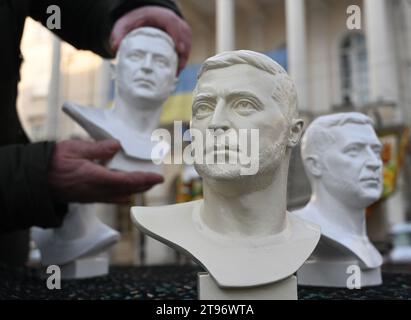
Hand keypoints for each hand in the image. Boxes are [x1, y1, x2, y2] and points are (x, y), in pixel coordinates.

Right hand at [48, 139, 163, 203]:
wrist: (36, 180)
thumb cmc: (53, 162)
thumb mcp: (75, 148)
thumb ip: (98, 148)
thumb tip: (117, 145)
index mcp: (96, 177)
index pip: (127, 180)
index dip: (145, 179)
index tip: (158, 178)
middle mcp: (98, 190)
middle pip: (128, 190)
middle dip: (144, 186)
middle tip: (156, 179)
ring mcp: (94, 196)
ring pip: (121, 196)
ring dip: (135, 190)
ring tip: (145, 182)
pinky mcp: (89, 197)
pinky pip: (111, 198)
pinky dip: (122, 193)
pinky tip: (125, 189)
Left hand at [110, 5, 191, 71]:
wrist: (148, 17)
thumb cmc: (137, 20)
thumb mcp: (126, 23)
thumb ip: (119, 33)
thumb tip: (114, 47)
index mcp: (163, 16)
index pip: (174, 25)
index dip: (178, 37)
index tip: (179, 50)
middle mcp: (175, 22)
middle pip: (184, 37)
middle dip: (183, 53)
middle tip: (178, 68)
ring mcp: (181, 30)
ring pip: (187, 45)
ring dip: (183, 59)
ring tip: (175, 73)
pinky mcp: (184, 38)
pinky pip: (186, 49)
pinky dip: (182, 59)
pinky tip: (175, 70)